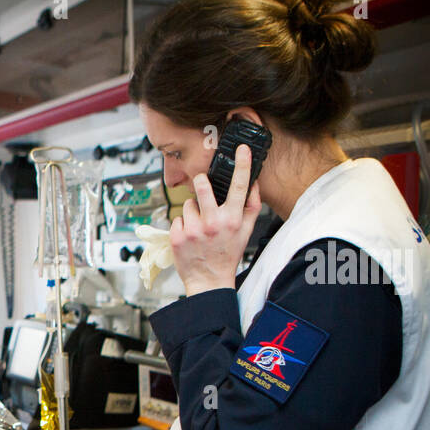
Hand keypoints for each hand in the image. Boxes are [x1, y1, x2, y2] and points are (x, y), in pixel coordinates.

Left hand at [170, 144, 262, 296]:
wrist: (208, 281)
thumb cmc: (228, 254)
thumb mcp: (246, 232)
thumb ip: (251, 207)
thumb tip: (253, 184)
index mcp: (232, 220)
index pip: (239, 186)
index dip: (242, 164)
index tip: (242, 149)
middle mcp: (213, 223)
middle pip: (201, 185)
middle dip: (200, 181)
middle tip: (202, 186)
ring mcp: (193, 230)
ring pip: (188, 203)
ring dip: (192, 211)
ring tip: (199, 226)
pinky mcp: (177, 237)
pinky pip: (177, 218)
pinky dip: (182, 225)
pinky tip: (190, 237)